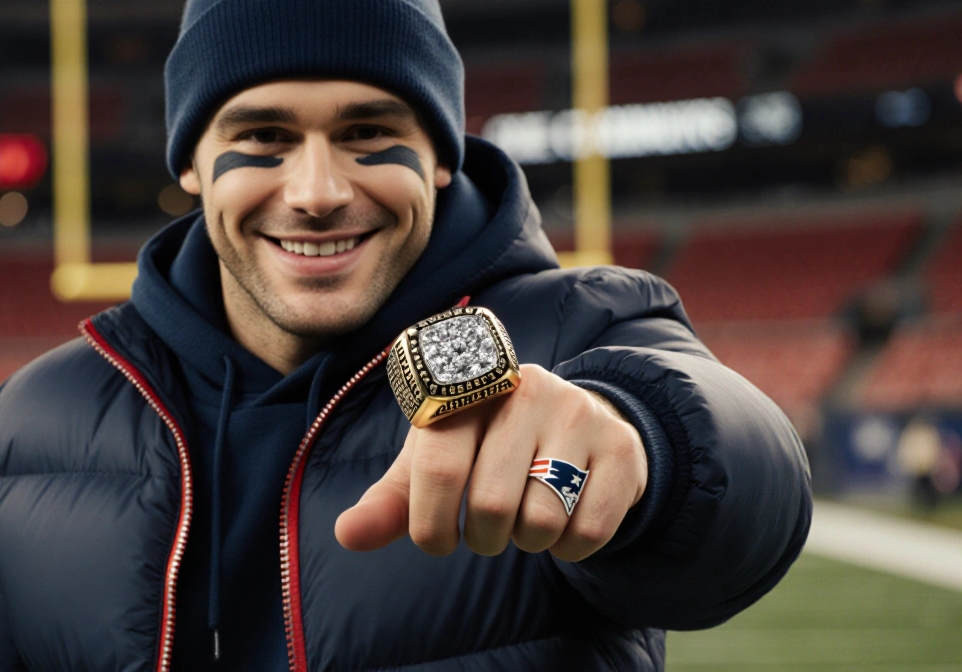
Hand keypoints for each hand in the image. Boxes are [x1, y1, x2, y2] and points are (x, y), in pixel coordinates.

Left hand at [335, 364, 647, 560]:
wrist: (578, 423)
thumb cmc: (488, 446)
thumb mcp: (437, 462)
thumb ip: (392, 500)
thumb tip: (346, 536)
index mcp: (470, 387)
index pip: (438, 466)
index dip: (430, 522)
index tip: (437, 538)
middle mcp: (527, 389)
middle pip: (491, 503)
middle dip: (483, 538)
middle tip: (488, 529)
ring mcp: (579, 415)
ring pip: (541, 521)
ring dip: (527, 541)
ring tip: (527, 517)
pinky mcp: (621, 448)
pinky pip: (587, 532)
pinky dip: (568, 549)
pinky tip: (563, 522)